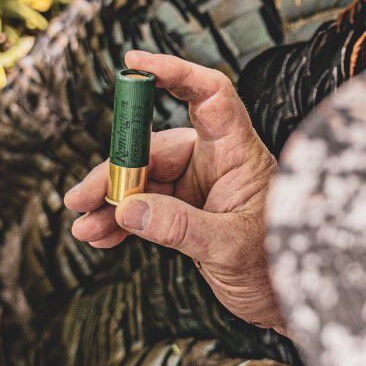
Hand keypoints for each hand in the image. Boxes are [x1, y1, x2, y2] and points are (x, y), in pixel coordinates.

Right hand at [64, 51, 286, 333]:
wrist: (283, 302)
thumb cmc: (276, 265)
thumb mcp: (229, 247)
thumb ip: (180, 227)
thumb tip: (127, 208)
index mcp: (237, 152)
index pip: (209, 95)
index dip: (174, 72)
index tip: (134, 63)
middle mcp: (215, 160)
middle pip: (155, 146)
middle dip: (115, 171)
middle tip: (82, 200)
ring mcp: (197, 185)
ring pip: (142, 179)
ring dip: (110, 202)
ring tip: (83, 227)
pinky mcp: (184, 211)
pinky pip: (143, 206)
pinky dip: (119, 219)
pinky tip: (97, 235)